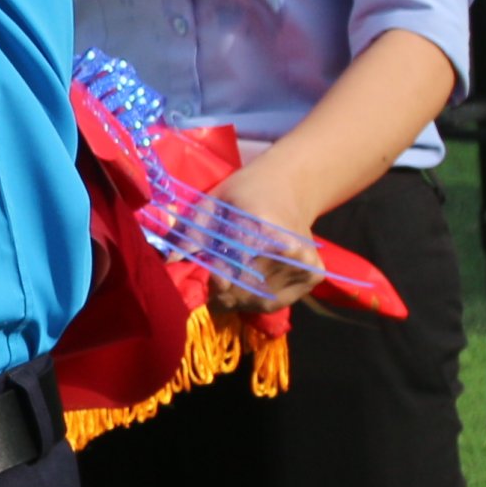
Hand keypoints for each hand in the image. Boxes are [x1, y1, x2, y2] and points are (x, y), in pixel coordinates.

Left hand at [195, 166, 328, 317]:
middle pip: (246, 289)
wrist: (291, 185)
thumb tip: (171, 260)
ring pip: (261, 301)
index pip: (230, 270)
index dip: (214, 280)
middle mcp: (287, 250)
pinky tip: (249, 287)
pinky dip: (259, 300)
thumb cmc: (245, 192)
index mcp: (260, 229)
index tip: (205, 280)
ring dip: (239, 301)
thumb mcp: (214, 202)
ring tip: (228, 289)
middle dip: (224, 295)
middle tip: (213, 290)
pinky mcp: (314, 274)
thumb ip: (192, 231)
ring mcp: (304, 264)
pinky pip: (279, 301)